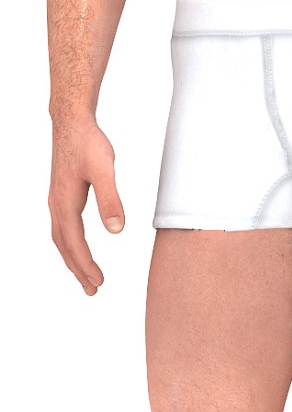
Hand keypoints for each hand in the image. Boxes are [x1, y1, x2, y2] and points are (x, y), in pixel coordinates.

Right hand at [48, 114, 124, 294]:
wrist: (71, 121)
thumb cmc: (88, 143)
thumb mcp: (104, 170)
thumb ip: (111, 199)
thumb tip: (117, 230)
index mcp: (65, 204)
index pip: (75, 243)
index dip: (86, 265)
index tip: (99, 282)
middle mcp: (56, 205)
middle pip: (64, 246)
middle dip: (78, 269)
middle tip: (93, 290)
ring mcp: (56, 200)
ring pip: (60, 238)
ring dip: (72, 259)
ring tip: (85, 276)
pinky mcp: (60, 193)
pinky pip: (61, 227)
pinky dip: (68, 243)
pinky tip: (76, 244)